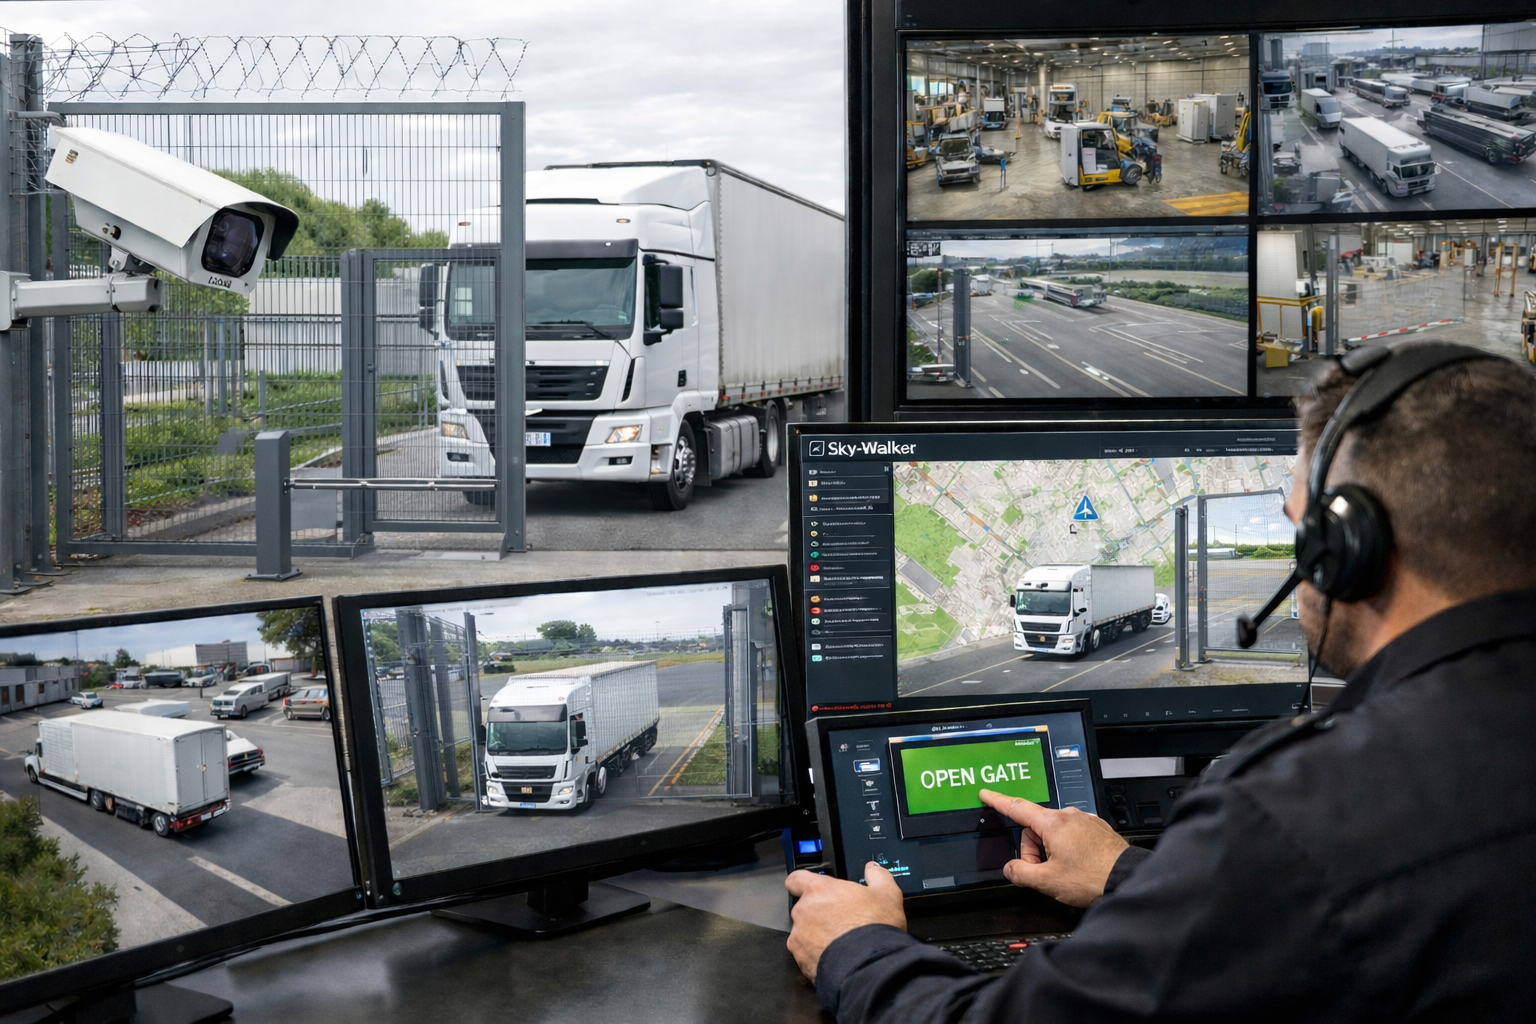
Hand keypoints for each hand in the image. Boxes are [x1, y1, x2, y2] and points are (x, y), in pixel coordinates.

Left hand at [785, 862, 905, 981]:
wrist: (870, 965)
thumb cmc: (874, 928)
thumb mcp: (887, 894)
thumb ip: (877, 876)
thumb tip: (873, 869)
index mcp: (820, 889)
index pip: (796, 878)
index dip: (801, 883)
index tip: (811, 889)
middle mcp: (804, 910)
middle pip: (803, 908)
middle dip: (818, 914)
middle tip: (839, 921)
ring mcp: (799, 935)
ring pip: (803, 932)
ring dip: (816, 935)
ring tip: (839, 942)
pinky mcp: (800, 958)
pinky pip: (804, 953)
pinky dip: (815, 955)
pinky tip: (834, 957)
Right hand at [978, 789, 1128, 907]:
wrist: (1126, 879)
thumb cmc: (1092, 878)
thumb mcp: (1048, 882)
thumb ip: (1021, 873)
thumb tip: (1011, 868)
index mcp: (1053, 823)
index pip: (1017, 807)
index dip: (998, 801)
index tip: (987, 794)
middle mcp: (1069, 816)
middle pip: (1035, 828)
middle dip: (1033, 849)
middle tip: (1043, 872)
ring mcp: (1084, 821)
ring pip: (1054, 832)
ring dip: (1050, 850)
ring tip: (1065, 872)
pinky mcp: (1097, 829)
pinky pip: (1071, 834)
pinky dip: (1067, 848)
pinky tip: (1077, 866)